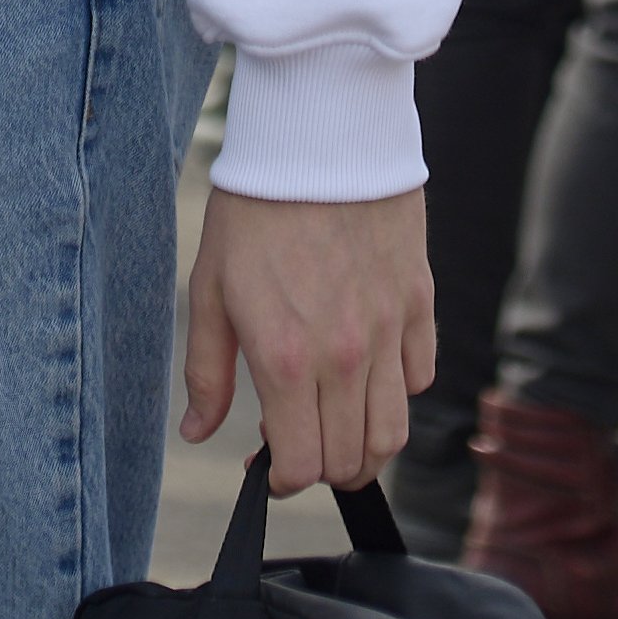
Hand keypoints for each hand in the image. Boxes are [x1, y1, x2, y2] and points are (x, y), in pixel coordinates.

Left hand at [183, 184, 434, 494]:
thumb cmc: (254, 210)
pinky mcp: (419, 303)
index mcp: (288, 359)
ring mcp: (389, 332)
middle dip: (324, 470)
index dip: (282, 480)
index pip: (303, 465)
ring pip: (395, 431)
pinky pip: (419, 376)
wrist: (318, 138)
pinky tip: (368, 373)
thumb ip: (207, 372)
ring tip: (339, 428)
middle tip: (300, 448)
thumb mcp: (210, 290)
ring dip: (366, 447)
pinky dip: (397, 391)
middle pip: (354, 460)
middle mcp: (346, 356)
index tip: (268, 466)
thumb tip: (198, 432)